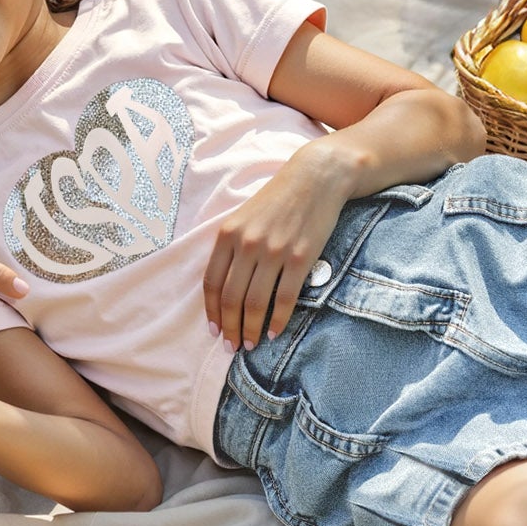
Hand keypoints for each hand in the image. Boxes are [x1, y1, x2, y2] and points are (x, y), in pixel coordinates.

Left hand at [202, 148, 347, 349]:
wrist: (315, 178)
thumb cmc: (277, 200)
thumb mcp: (244, 218)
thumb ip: (232, 248)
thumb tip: (224, 288)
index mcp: (228, 234)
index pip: (211, 283)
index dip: (211, 312)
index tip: (214, 330)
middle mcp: (247, 244)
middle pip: (231, 298)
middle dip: (230, 327)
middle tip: (232, 346)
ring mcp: (274, 252)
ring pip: (255, 302)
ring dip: (251, 329)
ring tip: (251, 344)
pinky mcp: (301, 258)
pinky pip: (285, 298)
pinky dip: (277, 321)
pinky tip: (273, 332)